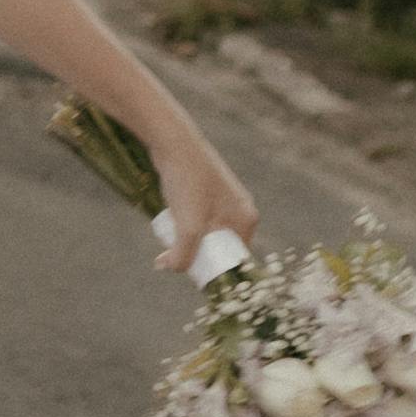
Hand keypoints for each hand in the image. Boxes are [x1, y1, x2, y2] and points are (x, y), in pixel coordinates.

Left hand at [146, 110, 256, 270]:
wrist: (173, 143)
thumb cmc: (187, 182)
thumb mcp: (188, 227)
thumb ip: (183, 256)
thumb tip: (170, 268)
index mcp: (247, 220)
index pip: (235, 259)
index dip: (213, 269)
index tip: (190, 274)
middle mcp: (241, 209)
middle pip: (219, 247)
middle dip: (198, 254)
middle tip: (173, 255)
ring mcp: (224, 199)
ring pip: (206, 233)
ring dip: (188, 240)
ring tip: (169, 237)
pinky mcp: (206, 191)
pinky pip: (198, 219)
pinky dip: (184, 225)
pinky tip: (168, 223)